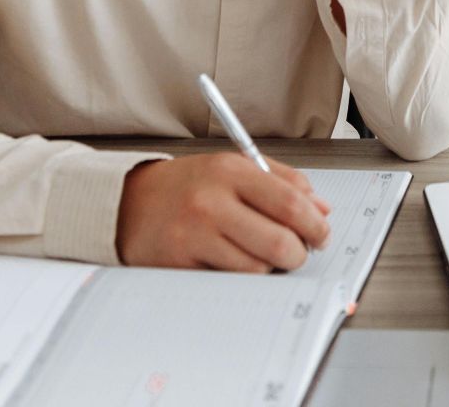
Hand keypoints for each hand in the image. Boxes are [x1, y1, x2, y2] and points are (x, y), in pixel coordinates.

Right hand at [116, 153, 333, 271]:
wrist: (126, 203)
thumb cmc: (187, 186)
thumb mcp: (233, 167)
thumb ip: (283, 181)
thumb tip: (322, 208)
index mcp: (230, 171)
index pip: (290, 202)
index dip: (315, 225)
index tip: (322, 234)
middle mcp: (211, 201)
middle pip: (279, 242)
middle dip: (298, 254)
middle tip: (297, 252)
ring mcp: (194, 235)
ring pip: (258, 268)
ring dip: (269, 268)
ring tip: (260, 255)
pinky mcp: (180, 264)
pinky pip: (230, 281)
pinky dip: (241, 276)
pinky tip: (233, 261)